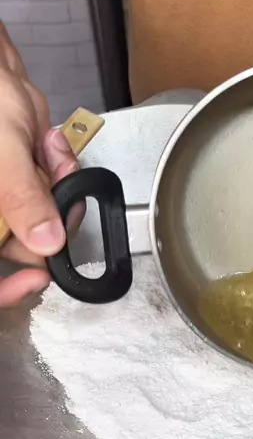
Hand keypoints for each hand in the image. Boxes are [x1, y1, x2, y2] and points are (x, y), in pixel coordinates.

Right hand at [0, 22, 78, 307]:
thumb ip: (21, 197)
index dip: (8, 291)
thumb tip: (46, 244)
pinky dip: (61, 176)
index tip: (40, 278)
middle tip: (54, 181)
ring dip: (59, 190)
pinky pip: (52, 200)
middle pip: (24, 251)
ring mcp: (5, 207)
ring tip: (47, 152)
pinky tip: (48, 148)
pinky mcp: (23, 190)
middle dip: (49, 216)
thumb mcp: (2, 152)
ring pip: (44, 224)